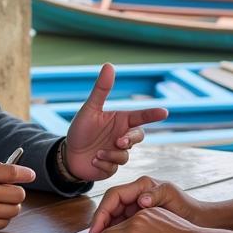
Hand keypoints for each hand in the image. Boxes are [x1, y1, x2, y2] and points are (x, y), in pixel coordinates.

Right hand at [0, 161, 34, 232]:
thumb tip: (15, 175)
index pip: (14, 172)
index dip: (26, 174)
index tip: (30, 175)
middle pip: (19, 194)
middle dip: (16, 192)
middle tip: (9, 191)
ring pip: (15, 209)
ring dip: (11, 206)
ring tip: (0, 202)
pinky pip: (4, 222)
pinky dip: (2, 218)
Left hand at [65, 63, 167, 178]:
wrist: (68, 155)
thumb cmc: (80, 130)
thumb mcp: (90, 109)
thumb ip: (101, 89)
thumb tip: (109, 65)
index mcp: (121, 121)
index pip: (140, 116)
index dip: (152, 114)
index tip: (164, 112)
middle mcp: (122, 136)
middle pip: (138, 137)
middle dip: (131, 139)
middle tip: (119, 141)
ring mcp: (118, 153)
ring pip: (125, 155)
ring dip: (111, 154)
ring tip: (97, 153)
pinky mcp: (112, 168)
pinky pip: (114, 168)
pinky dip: (103, 164)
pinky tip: (93, 160)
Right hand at [88, 175, 205, 232]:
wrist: (200, 219)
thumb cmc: (187, 207)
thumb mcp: (170, 196)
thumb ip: (154, 195)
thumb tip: (141, 200)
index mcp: (142, 184)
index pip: (113, 196)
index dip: (102, 212)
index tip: (96, 228)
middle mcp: (137, 193)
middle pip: (111, 205)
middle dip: (100, 221)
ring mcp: (138, 204)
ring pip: (115, 215)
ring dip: (106, 228)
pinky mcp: (141, 216)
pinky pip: (123, 222)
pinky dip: (115, 231)